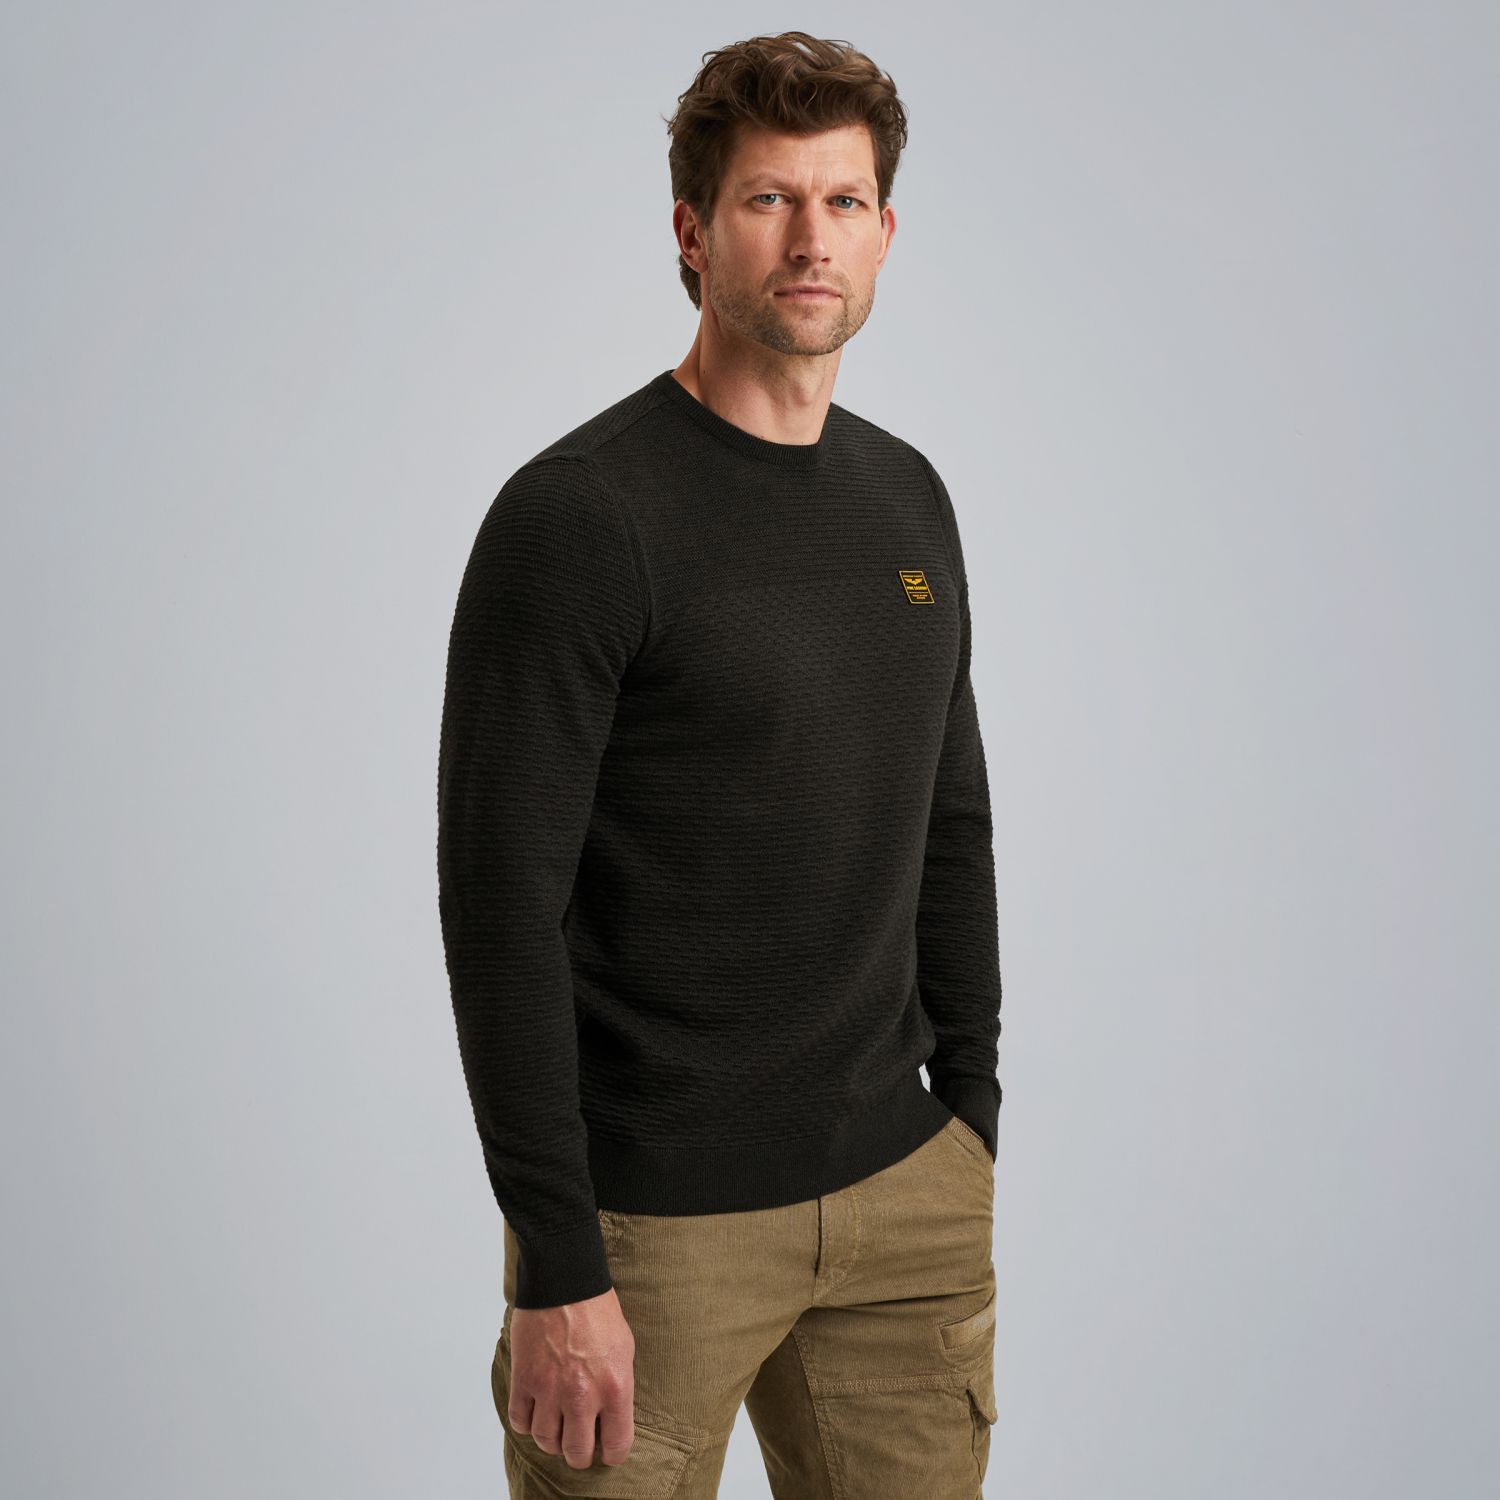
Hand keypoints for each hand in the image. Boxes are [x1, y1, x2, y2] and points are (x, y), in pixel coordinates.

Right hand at [508, 1285, 636, 1468]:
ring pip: (545, 1441)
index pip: (616, 1445)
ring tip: (557, 1427)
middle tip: (579, 1446)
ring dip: (552, 1439)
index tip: (608, 1451)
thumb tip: (611, 1416)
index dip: (612, 1454)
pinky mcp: (524, 1379)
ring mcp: (550, 1389)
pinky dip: (526, 1423)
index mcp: (615, 1387)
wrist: (565, 1282)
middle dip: (579, 1455)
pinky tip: (535, 1412)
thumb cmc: (598, 1310)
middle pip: (576, 1452)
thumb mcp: (624, 1350)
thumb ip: (618, 1388)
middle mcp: (582, 1395)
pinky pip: (519, 1421)